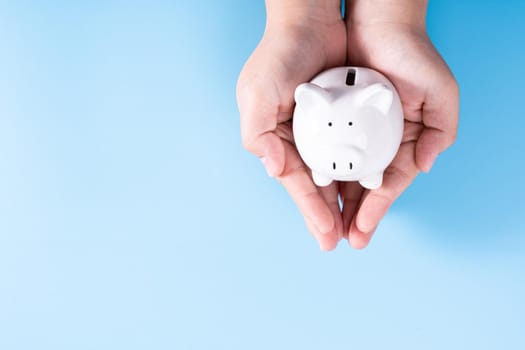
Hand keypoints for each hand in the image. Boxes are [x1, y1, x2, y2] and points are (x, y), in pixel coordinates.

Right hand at [237, 1, 346, 249]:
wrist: (309, 21)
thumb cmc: (279, 56)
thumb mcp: (257, 94)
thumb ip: (257, 135)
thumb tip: (273, 170)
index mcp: (275, 139)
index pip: (296, 182)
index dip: (309, 209)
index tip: (326, 235)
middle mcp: (296, 139)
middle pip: (313, 185)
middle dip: (324, 215)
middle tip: (338, 243)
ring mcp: (319, 131)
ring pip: (331, 174)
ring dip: (340, 202)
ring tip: (352, 228)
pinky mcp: (339, 118)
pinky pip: (349, 152)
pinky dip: (353, 173)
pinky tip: (362, 191)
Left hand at [342, 0, 459, 247]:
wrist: (379, 23)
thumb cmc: (411, 56)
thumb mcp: (440, 92)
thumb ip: (440, 131)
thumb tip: (424, 165)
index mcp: (404, 142)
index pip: (388, 185)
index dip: (376, 210)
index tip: (360, 232)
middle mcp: (379, 142)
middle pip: (364, 187)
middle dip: (354, 215)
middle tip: (341, 240)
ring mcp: (356, 132)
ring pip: (344, 174)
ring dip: (336, 201)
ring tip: (327, 227)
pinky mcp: (335, 119)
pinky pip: (326, 151)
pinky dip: (323, 172)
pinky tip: (316, 190)